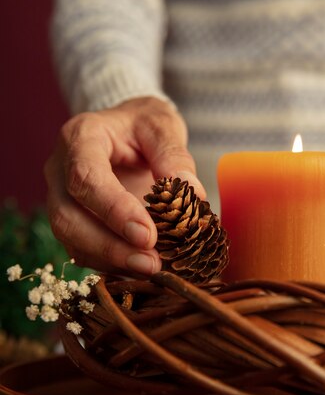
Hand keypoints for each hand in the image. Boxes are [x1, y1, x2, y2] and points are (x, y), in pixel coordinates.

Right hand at [44, 97, 205, 274]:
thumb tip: (193, 193)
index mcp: (80, 138)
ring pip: (70, 237)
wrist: (126, 129)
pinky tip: (140, 268)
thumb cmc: (142, 125)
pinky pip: (81, 248)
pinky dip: (109, 263)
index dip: (113, 209)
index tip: (146, 235)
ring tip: (152, 269)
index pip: (85, 177)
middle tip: (152, 262)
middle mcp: (60, 169)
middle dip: (109, 245)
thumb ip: (174, 155)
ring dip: (109, 260)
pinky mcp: (72, 219)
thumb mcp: (162, 126)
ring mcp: (60, 196)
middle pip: (68, 215)